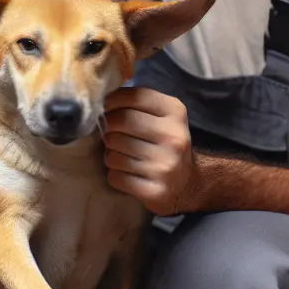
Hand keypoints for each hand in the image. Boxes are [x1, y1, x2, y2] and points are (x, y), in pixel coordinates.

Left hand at [102, 87, 197, 216]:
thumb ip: (136, 103)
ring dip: (110, 154)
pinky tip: (127, 173)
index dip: (112, 100)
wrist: (187, 183)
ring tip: (122, 156)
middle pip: (120, 122)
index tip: (106, 108)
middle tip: (111, 135)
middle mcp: (174, 137)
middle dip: (107, 128)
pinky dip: (115, 174)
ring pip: (113, 152)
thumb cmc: (164, 143)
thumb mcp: (161, 115)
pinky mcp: (155, 191)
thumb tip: (101, 99)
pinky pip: (115, 176)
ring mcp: (166, 166)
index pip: (134, 96)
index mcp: (176, 112)